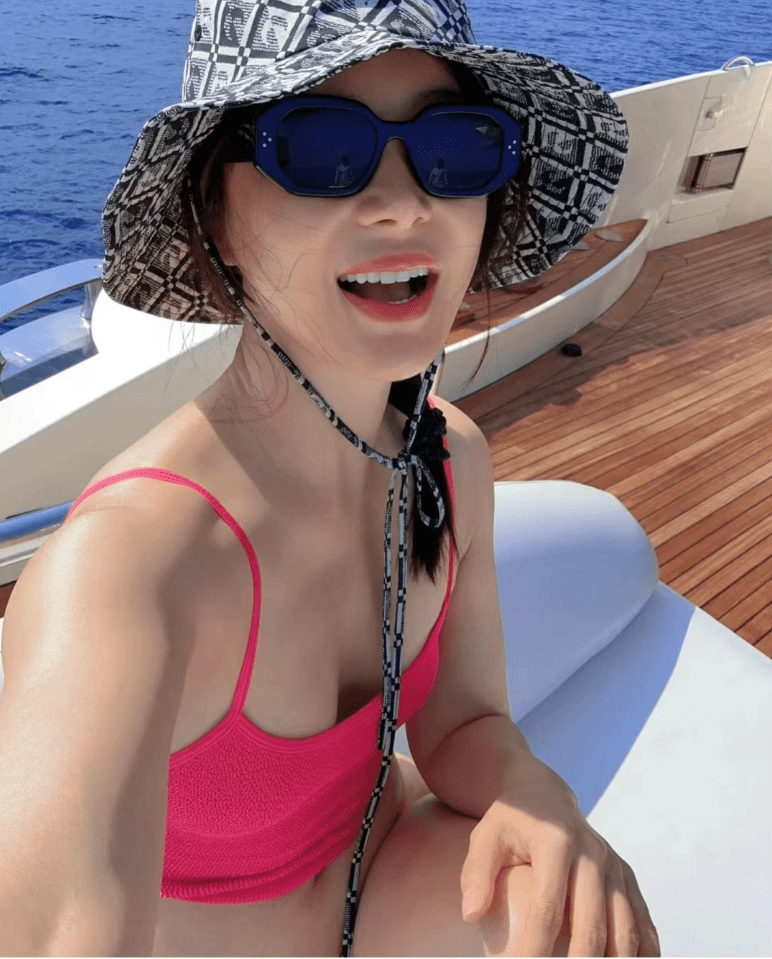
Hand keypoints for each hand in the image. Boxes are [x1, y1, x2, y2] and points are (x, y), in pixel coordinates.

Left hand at [459, 754, 660, 955]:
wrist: (544, 793)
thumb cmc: (509, 822)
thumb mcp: (486, 837)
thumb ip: (477, 874)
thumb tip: (472, 914)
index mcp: (556, 842)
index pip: (548, 910)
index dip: (536, 951)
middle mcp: (593, 853)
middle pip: (591, 927)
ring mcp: (614, 865)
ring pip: (623, 930)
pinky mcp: (627, 876)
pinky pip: (643, 921)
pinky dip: (643, 954)